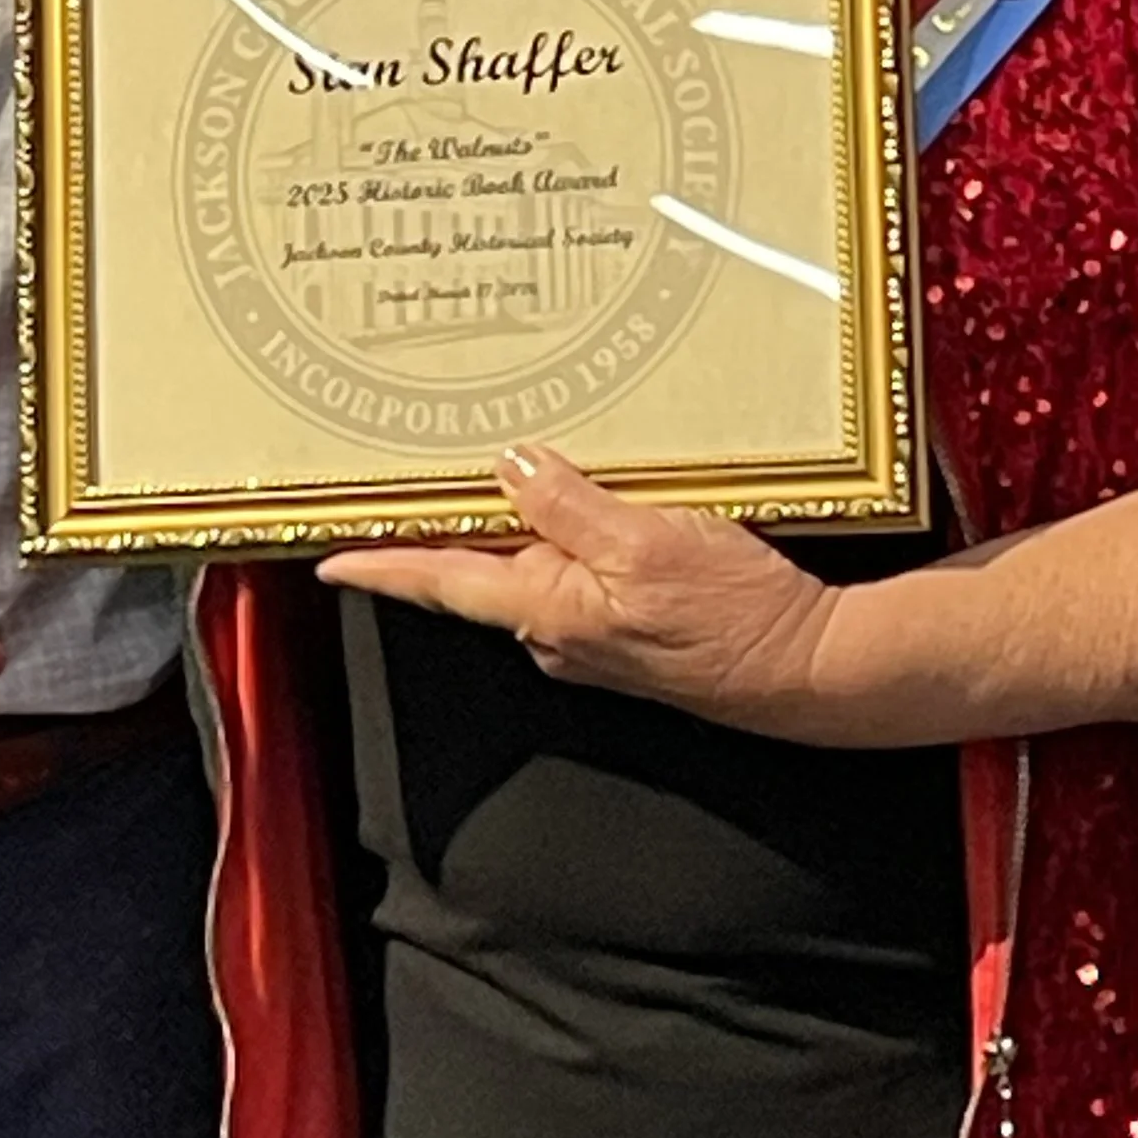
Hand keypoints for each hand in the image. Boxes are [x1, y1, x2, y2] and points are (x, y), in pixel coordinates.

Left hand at [317, 445, 840, 738]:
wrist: (810, 670)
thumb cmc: (737, 617)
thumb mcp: (649, 543)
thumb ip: (571, 506)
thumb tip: (511, 467)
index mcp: (548, 609)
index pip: (442, 581)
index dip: (381, 566)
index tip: (326, 557)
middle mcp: (558, 630)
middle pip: (477, 570)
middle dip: (439, 528)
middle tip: (398, 481)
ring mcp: (593, 634)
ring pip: (528, 567)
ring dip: (503, 524)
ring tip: (483, 468)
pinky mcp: (629, 627)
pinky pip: (573, 572)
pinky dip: (558, 534)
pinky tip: (573, 500)